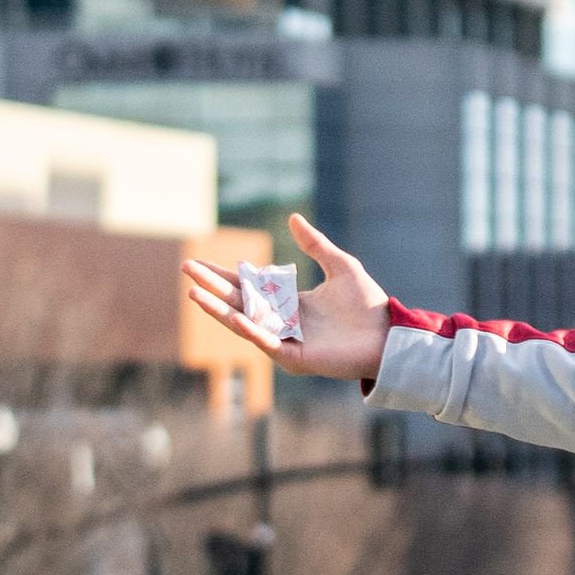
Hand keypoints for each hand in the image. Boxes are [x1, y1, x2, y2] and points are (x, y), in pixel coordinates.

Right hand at [180, 211, 396, 387]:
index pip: (246, 287)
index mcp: (288, 301)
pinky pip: (266, 342)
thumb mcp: (340, 265)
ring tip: (194, 293)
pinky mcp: (294, 357)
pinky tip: (232, 315)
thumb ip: (315, 245)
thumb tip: (293, 218)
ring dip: (218, 309)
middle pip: (237, 302)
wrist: (388, 334)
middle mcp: (281, 321)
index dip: (221, 275)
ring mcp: (285, 340)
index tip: (197, 264)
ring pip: (244, 323)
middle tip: (186, 271)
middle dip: (211, 287)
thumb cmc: (368, 304)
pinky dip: (249, 329)